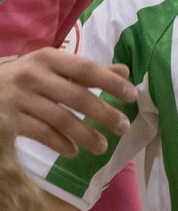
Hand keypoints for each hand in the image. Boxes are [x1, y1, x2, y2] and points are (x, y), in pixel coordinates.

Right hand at [0, 50, 137, 158]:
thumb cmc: (25, 78)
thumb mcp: (52, 67)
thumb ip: (85, 72)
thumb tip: (124, 72)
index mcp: (48, 58)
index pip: (86, 69)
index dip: (111, 82)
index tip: (132, 96)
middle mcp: (34, 76)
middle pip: (77, 97)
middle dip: (104, 114)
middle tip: (123, 127)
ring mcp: (20, 99)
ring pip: (61, 119)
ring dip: (86, 135)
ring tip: (102, 147)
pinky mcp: (9, 121)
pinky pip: (42, 134)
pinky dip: (60, 144)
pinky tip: (73, 151)